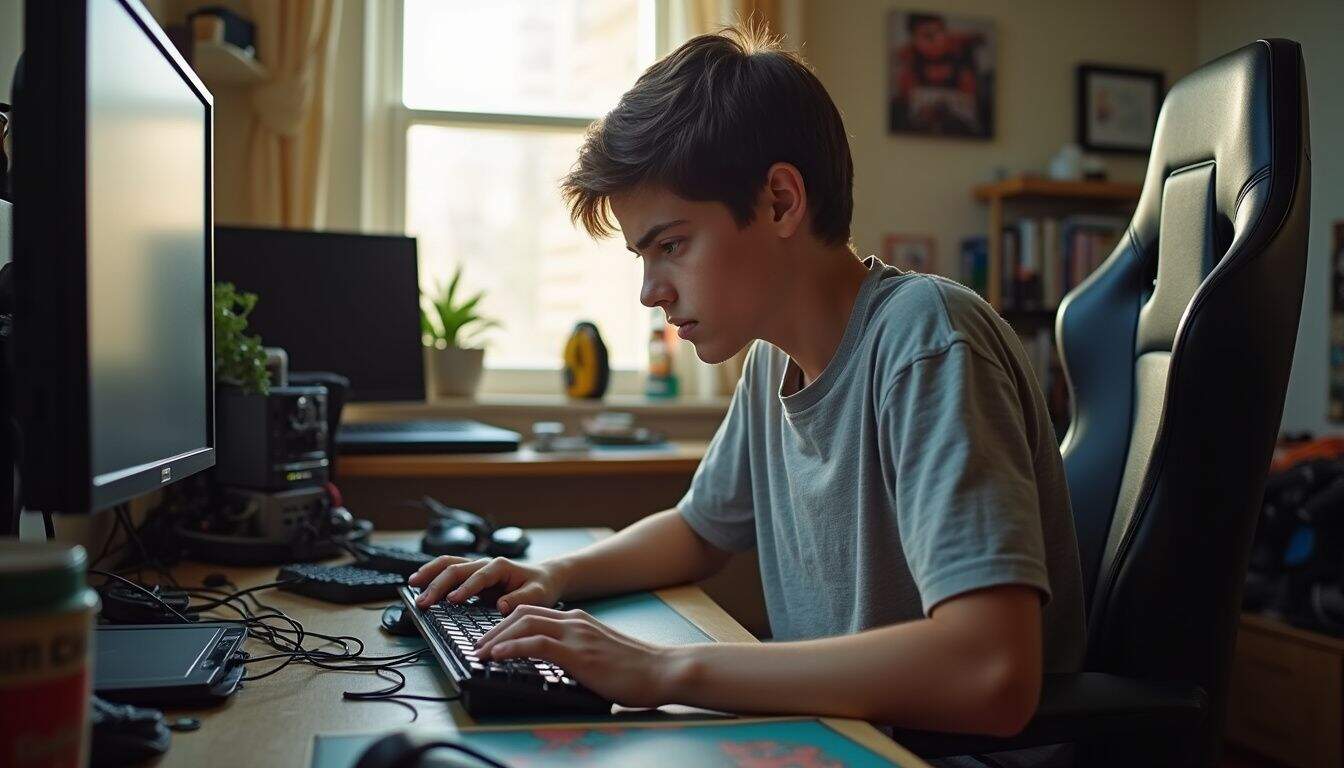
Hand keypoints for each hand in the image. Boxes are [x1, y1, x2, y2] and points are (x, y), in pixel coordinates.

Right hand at [407, 556, 562, 611]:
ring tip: (411, 584)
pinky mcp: (471, 576)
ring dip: (429, 573)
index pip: (479, 576)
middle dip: (438, 584)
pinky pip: (448, 570)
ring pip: (448, 563)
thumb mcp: (538, 596)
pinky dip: (432, 573)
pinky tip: (419, 582)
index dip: (465, 588)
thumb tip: (501, 606)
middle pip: (457, 568)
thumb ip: (520, 600)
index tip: (452, 600)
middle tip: (424, 601)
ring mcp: (476, 569)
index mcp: (501, 567)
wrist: (545, 578)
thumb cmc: (541, 587)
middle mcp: (485, 564)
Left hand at [474, 605, 677, 708]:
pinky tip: (499, 656)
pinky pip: (536, 644)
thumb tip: (559, 668)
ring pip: (524, 624)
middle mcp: (575, 622)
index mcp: (579, 621)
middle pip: (522, 613)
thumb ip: (579, 654)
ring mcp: (576, 635)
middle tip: (479, 645)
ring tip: (481, 652)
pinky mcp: (578, 653)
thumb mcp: (601, 655)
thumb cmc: (638, 669)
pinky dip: (512, 648)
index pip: (534, 613)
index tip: (492, 639)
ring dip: (497, 638)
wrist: (664, 670)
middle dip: (495, 629)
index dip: (507, 624)